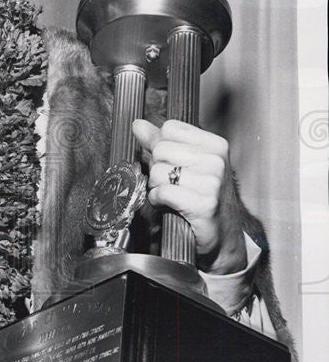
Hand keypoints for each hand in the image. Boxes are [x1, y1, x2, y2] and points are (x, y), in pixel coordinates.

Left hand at [132, 118, 246, 274]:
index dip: (161, 146)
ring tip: (172, 195)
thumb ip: (161, 142)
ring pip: (158, 171)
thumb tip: (139, 125)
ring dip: (156, 187)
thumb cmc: (204, 198)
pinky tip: (169, 205)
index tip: (171, 162)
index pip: (169, 128)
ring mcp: (212, 182)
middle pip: (161, 149)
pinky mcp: (204, 204)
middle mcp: (216, 160)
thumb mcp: (186, 164)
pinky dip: (157, 200)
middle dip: (157, 168)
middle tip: (171, 183)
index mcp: (215, 145)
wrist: (222, 236)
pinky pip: (162, 192)